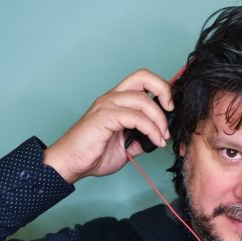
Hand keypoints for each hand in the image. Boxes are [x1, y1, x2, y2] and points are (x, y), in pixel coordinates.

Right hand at [43, 69, 172, 184]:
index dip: (161, 90)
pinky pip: (135, 117)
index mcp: (116, 101)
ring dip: (159, 119)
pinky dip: (150, 129)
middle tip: (171, 111)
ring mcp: (107, 105)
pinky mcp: (104, 117)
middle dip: (164, 91)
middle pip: (143, 76)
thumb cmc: (92, 154)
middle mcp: (111, 98)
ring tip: (162, 137)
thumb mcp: (125, 147)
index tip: (170, 110)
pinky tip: (154, 141)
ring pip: (143, 99)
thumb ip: (140, 139)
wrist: (70, 164)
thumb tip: (156, 138)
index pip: (143, 81)